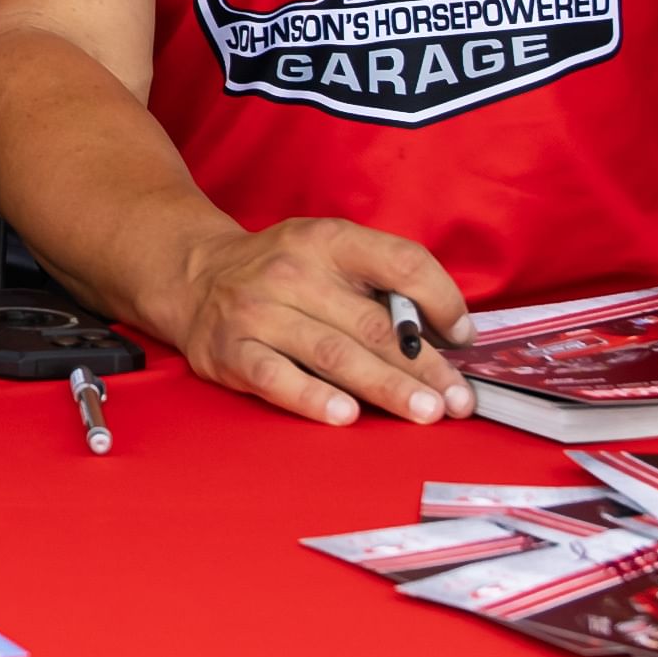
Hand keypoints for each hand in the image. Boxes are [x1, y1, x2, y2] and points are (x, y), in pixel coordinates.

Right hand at [162, 217, 471, 427]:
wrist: (195, 276)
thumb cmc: (279, 272)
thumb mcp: (329, 251)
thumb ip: (381, 282)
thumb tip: (446, 334)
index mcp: (329, 240)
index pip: (402, 263)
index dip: (442, 301)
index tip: (462, 338)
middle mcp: (293, 272)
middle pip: (373, 324)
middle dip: (424, 366)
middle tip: (457, 399)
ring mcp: (258, 311)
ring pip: (333, 354)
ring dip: (385, 387)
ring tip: (423, 412)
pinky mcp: (230, 350)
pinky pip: (277, 377)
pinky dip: (313, 398)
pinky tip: (345, 415)